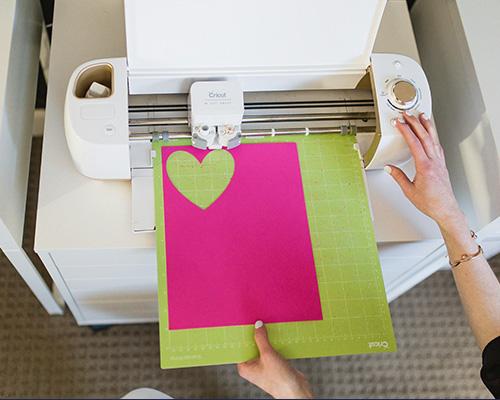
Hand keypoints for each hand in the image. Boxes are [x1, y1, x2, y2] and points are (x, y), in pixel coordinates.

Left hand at [237, 321, 312, 398]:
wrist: (296, 390)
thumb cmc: (279, 379)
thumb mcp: (268, 354)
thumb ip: (261, 338)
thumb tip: (257, 325)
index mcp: (244, 367)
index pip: (240, 347)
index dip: (242, 335)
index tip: (243, 322)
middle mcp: (251, 367)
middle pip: (251, 346)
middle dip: (254, 335)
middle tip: (256, 320)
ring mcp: (262, 366)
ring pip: (261, 347)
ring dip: (265, 338)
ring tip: (266, 324)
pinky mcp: (272, 364)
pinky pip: (269, 350)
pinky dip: (272, 343)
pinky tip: (275, 334)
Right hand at [386, 113, 463, 230]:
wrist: (446, 209)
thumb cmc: (430, 203)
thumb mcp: (409, 191)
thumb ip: (398, 177)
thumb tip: (389, 168)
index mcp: (425, 166)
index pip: (414, 143)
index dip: (405, 130)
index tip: (399, 122)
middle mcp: (434, 162)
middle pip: (424, 137)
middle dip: (415, 123)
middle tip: (408, 115)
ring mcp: (440, 162)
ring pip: (433, 139)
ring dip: (427, 126)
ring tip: (422, 117)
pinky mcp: (442, 165)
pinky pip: (438, 146)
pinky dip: (433, 137)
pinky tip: (431, 135)